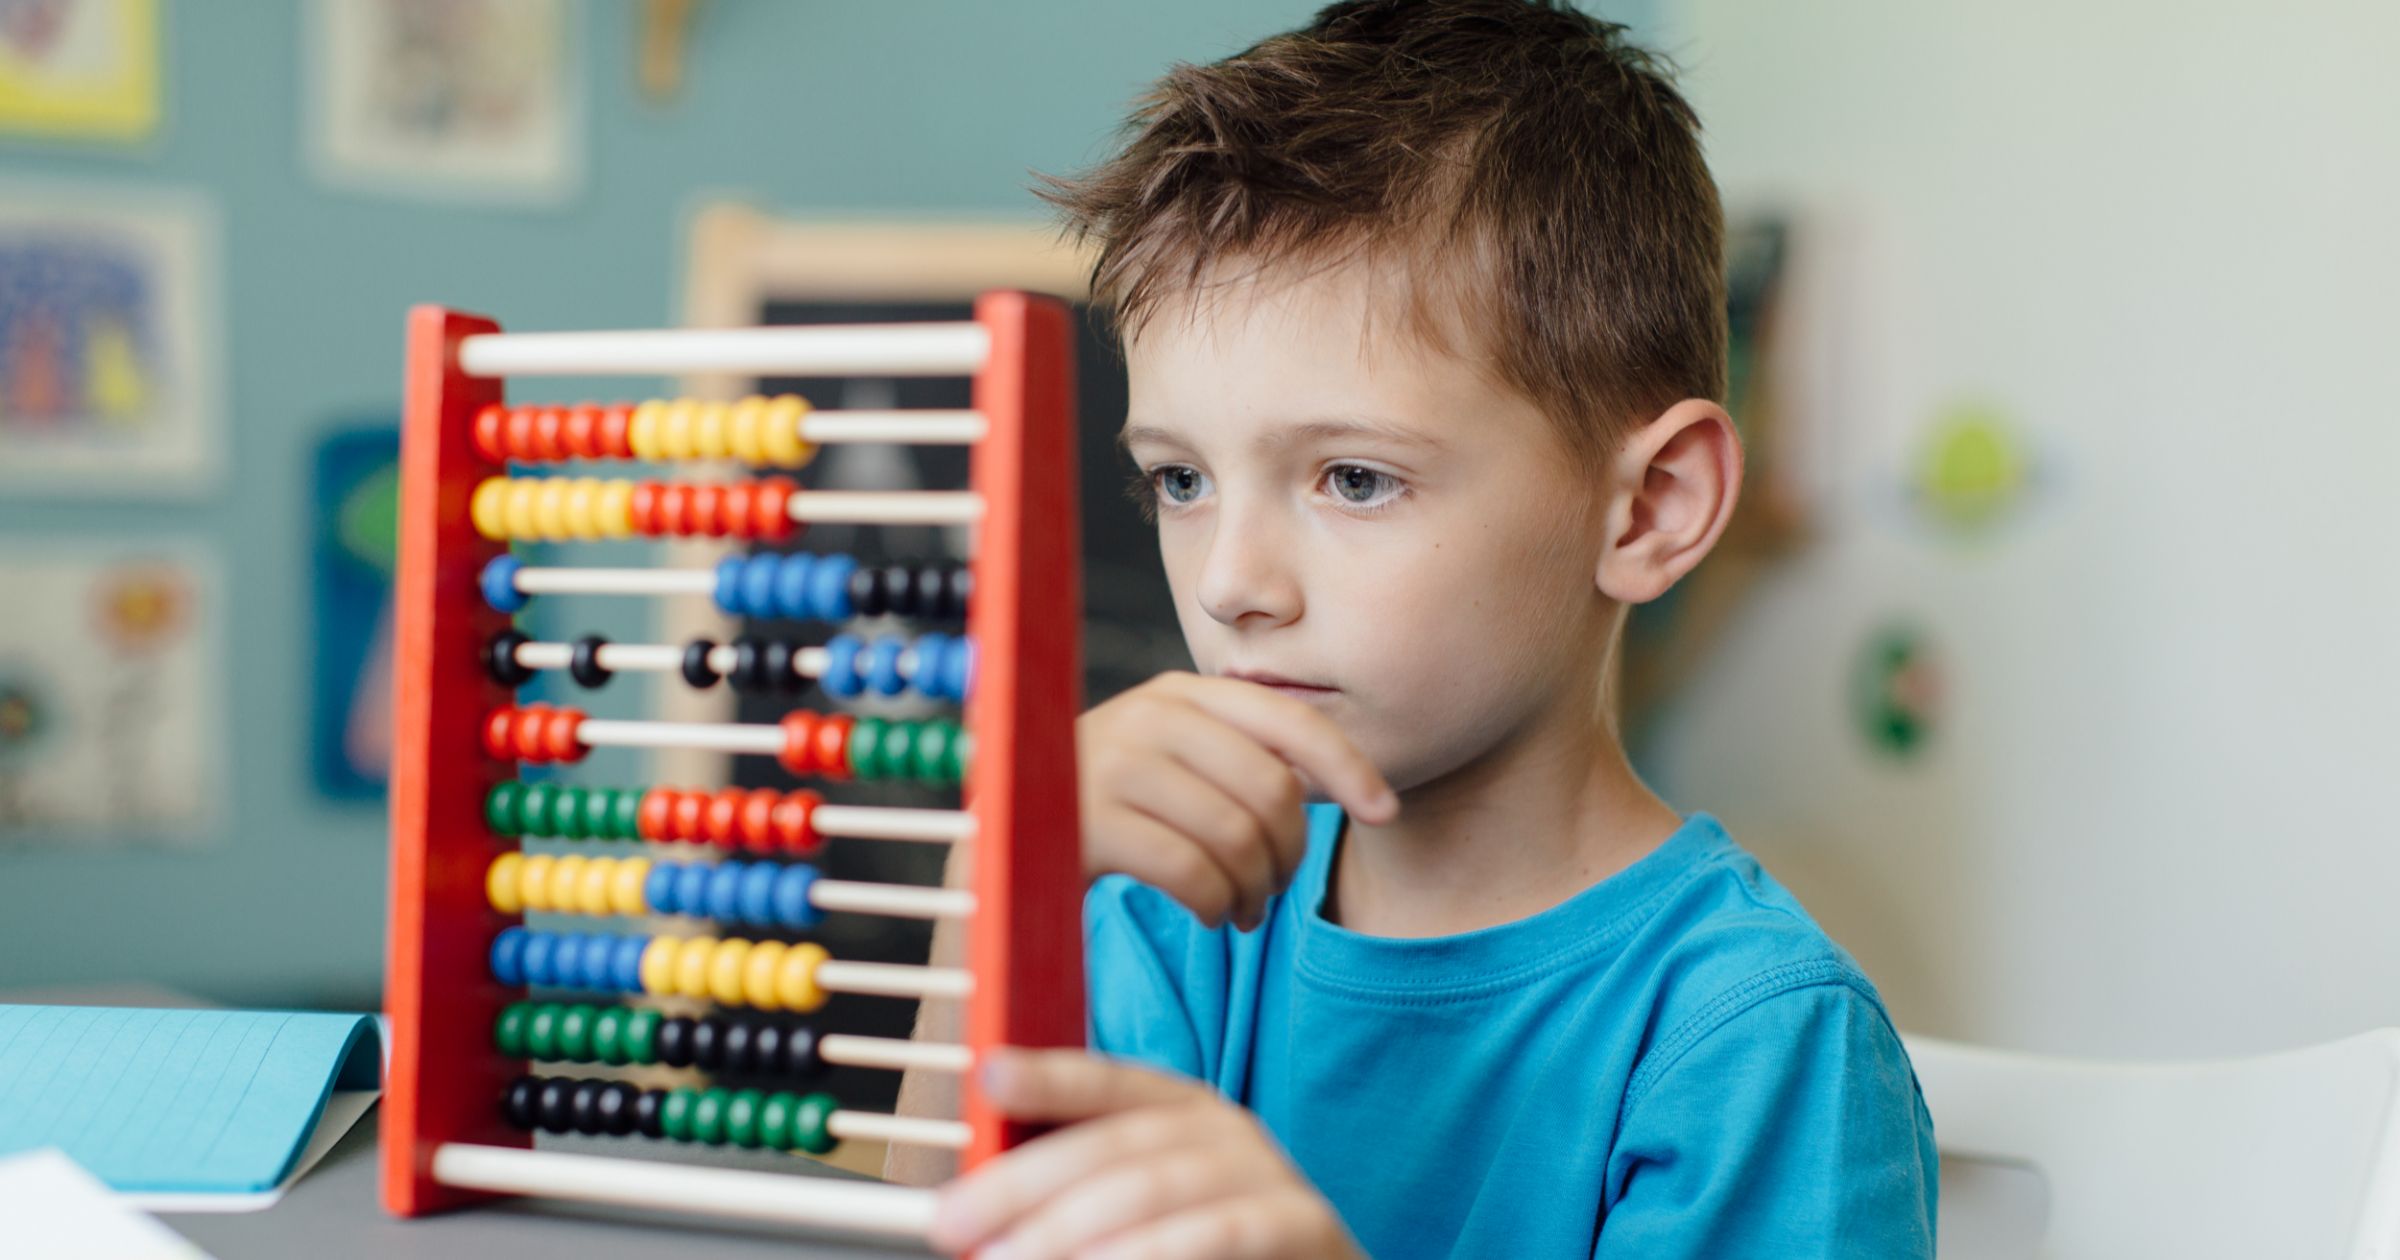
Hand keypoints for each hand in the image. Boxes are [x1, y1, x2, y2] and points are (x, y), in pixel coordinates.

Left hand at [930, 1049, 1365, 1259]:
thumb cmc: (1210, 1250)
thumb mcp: (1144, 1212)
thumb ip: (1078, 1200)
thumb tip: (981, 1210)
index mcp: (1181, 1111)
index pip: (1109, 1083)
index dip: (1051, 1076)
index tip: (990, 1077)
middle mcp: (1224, 1130)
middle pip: (1115, 1143)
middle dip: (1025, 1184)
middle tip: (954, 1222)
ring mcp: (1269, 1174)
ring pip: (1156, 1188)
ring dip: (1072, 1231)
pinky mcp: (1303, 1222)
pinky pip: (1222, 1233)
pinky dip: (1156, 1253)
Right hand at [1079, 672, 1397, 931]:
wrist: (1004, 843)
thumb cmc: (1110, 810)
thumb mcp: (1176, 763)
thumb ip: (1240, 758)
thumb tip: (1351, 785)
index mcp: (1182, 693)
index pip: (1291, 720)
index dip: (1350, 766)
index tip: (1385, 812)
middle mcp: (1149, 714)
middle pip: (1272, 788)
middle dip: (1291, 853)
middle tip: (1274, 890)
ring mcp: (1113, 763)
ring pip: (1238, 834)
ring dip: (1257, 890)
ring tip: (1245, 910)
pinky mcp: (1087, 821)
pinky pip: (1193, 872)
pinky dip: (1218, 905)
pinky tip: (1213, 915)